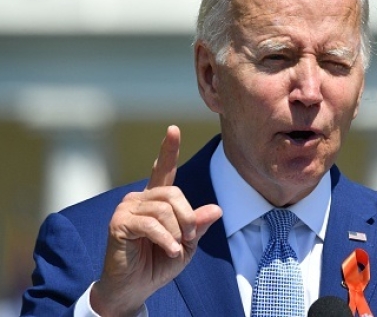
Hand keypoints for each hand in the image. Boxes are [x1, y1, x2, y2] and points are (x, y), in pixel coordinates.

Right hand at [91, 126, 222, 316]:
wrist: (135, 288)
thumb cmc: (159, 263)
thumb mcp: (187, 243)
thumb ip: (198, 225)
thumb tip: (216, 209)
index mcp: (156, 199)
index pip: (164, 169)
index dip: (169, 149)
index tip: (173, 128)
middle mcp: (139, 198)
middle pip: (174, 194)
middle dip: (187, 218)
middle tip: (187, 240)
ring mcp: (127, 208)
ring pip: (164, 209)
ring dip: (177, 232)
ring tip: (176, 248)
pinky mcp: (118, 223)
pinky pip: (151, 224)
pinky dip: (166, 239)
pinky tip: (170, 251)